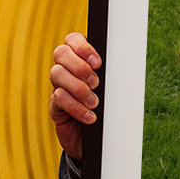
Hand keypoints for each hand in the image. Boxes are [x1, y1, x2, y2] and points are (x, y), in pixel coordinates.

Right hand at [49, 33, 101, 159]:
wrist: (97, 139)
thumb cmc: (107, 108)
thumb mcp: (111, 89)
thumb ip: (111, 74)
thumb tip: (124, 63)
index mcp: (80, 59)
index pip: (72, 39)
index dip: (82, 46)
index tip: (98, 63)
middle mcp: (66, 70)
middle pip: (60, 53)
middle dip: (80, 66)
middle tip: (96, 83)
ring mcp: (58, 86)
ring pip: (57, 74)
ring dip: (79, 88)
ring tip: (94, 102)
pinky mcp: (55, 106)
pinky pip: (59, 98)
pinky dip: (76, 107)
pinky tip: (90, 116)